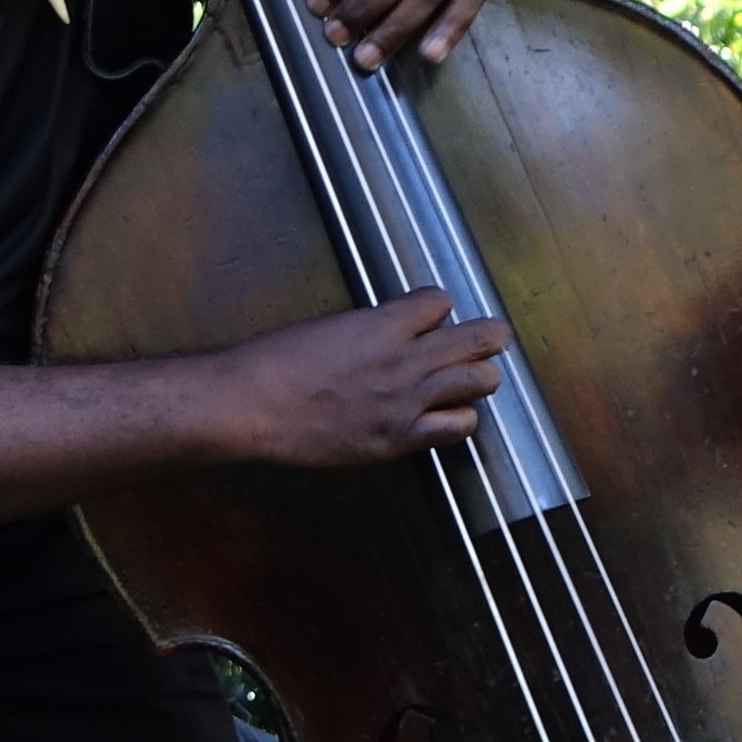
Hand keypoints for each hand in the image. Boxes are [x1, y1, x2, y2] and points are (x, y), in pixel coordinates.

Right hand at [217, 288, 512, 467]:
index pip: (440, 302)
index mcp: (382, 326)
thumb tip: (392, 330)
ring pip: (480, 381)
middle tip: (489, 337)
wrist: (252, 407)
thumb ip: (370, 328)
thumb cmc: (275, 363)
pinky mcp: (400, 439)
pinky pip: (459, 426)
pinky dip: (460, 417)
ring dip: (480, 375)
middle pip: (478, 339)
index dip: (438, 305)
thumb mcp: (327, 326)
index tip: (433, 314)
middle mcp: (404, 362)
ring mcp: (406, 403)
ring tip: (473, 375)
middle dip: (488, 335)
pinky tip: (448, 413)